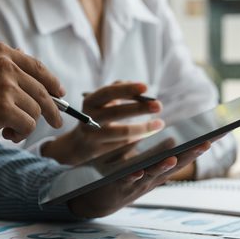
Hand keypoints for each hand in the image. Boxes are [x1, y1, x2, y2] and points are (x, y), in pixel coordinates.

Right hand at [0, 42, 63, 141]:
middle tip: (57, 123)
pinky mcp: (4, 109)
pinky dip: (21, 134)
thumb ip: (1, 66)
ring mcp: (6, 87)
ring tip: (11, 131)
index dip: (52, 82)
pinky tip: (8, 135)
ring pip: (35, 111)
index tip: (60, 93)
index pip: (37, 66)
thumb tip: (29, 67)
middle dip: (53, 110)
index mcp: (1, 53)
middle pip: (43, 92)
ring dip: (26, 125)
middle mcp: (6, 66)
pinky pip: (28, 125)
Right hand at [42, 82, 162, 165]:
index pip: (109, 92)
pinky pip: (124, 144)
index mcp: (90, 101)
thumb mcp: (103, 101)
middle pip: (116, 112)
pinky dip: (138, 137)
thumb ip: (119, 90)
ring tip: (160, 124)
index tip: (146, 87)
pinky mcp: (101, 151)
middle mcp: (89, 118)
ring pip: (122, 132)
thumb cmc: (97, 116)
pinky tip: (149, 132)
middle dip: (140, 108)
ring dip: (143, 128)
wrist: (79, 143)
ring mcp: (94, 136)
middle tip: (158, 105)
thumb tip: (140, 89)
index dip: (127, 89)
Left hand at [68, 141, 210, 217]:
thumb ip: (155, 152)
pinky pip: (126, 181)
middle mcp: (152, 178)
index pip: (183, 155)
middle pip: (175, 165)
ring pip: (153, 174)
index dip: (198, 146)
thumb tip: (173, 137)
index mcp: (158, 170)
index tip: (216, 133)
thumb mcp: (141, 163)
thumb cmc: (120, 179)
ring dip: (164, 167)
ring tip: (175, 157)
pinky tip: (138, 171)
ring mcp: (136, 184)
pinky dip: (133, 177)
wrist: (95, 200)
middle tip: (207, 142)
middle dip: (190, 155)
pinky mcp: (118, 187)